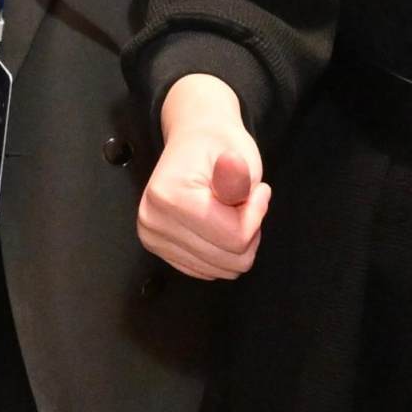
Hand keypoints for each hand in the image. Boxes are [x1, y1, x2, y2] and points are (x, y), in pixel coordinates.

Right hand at [136, 73, 268, 278]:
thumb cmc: (218, 147)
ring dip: (235, 243)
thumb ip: (236, 175)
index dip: (257, 215)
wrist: (194, 140)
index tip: (259, 190)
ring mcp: (152, 237)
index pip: (235, 237)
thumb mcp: (237, 154)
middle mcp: (153, 221)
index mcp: (168, 197)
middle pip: (228, 259)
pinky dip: (221, 251)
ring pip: (221, 269)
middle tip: (242, 201)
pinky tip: (217, 225)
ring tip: (230, 211)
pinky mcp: (159, 248)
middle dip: (247, 231)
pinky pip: (208, 270)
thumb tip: (232, 168)